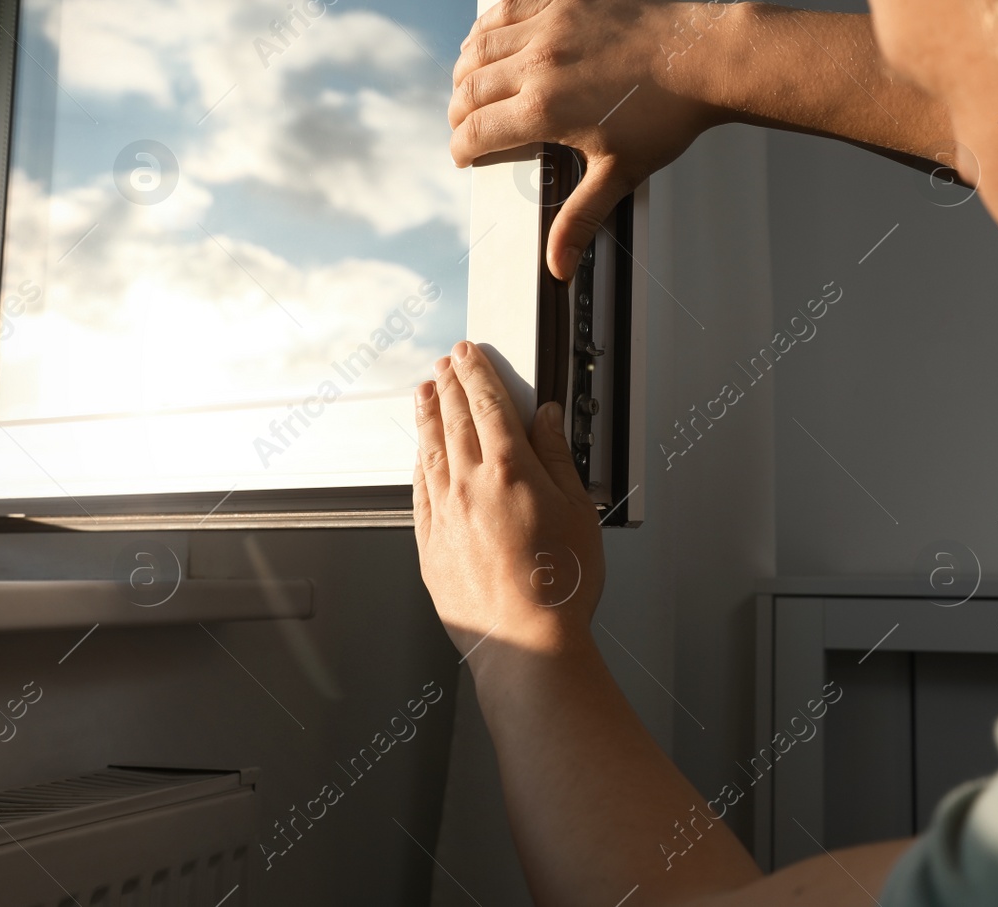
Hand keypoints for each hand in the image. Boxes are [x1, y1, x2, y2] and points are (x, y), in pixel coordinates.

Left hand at [412, 341, 604, 664]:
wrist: (528, 643)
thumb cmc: (560, 588)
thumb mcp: (579, 511)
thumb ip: (558, 458)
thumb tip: (548, 421)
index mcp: (510, 471)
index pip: (488, 405)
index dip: (477, 374)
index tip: (469, 354)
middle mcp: (470, 487)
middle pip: (454, 421)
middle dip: (449, 386)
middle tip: (445, 363)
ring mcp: (445, 516)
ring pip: (430, 451)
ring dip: (427, 416)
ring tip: (424, 392)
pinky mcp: (430, 545)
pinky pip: (419, 491)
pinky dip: (419, 463)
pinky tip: (420, 455)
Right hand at [449, 0, 726, 278]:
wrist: (702, 60)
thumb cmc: (665, 118)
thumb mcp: (619, 173)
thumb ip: (580, 217)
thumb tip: (558, 267)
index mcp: (544, 109)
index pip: (476, 132)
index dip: (462, 149)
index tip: (464, 156)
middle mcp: (537, 63)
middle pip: (469, 90)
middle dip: (459, 115)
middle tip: (465, 128)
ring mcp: (548, 26)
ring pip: (478, 47)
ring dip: (466, 72)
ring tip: (469, 89)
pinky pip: (504, 8)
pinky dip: (485, 28)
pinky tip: (485, 41)